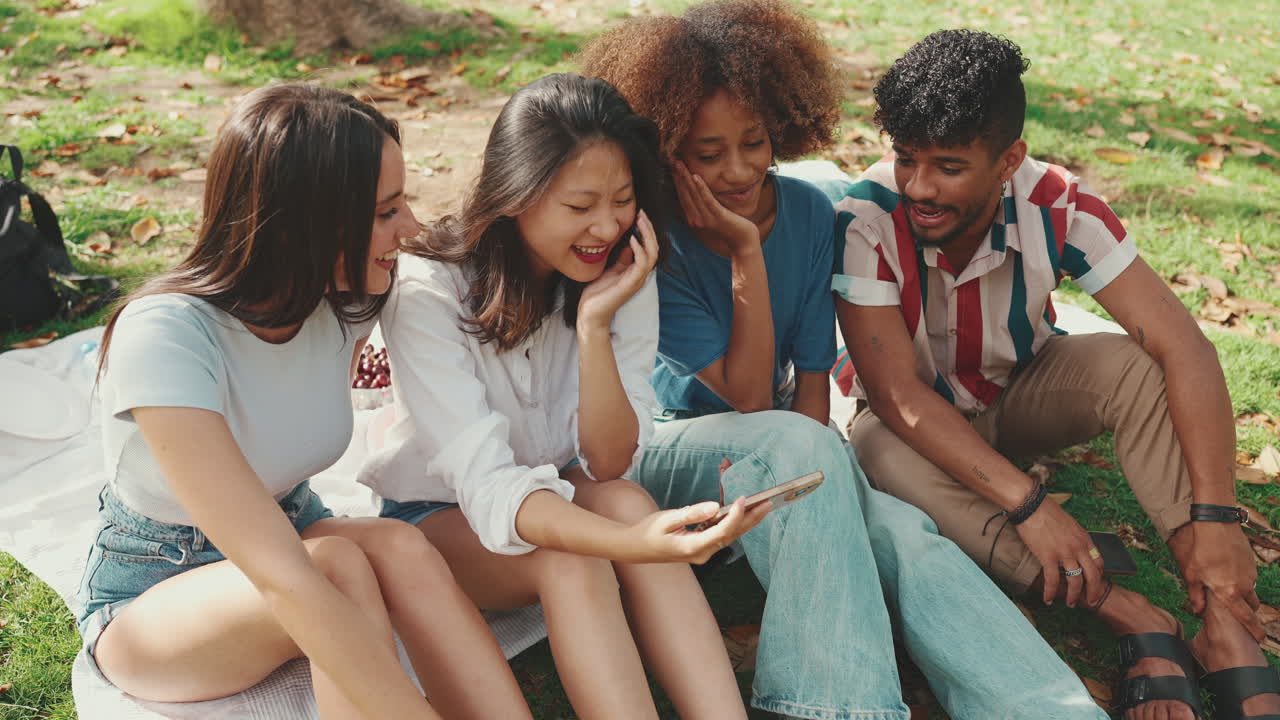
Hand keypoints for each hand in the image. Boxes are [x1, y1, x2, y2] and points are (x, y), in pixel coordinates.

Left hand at [577, 209, 658, 332]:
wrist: (590, 314)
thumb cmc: (598, 294)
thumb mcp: (610, 270)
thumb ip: (621, 259)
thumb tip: (628, 245)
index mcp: (635, 271)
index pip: (648, 247)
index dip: (646, 231)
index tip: (639, 215)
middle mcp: (639, 275)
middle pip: (654, 248)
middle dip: (649, 229)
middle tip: (642, 213)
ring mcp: (637, 280)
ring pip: (652, 254)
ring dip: (648, 236)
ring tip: (641, 221)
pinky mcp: (631, 285)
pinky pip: (642, 265)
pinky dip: (640, 250)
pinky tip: (633, 239)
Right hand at [622, 497, 770, 564]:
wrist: (636, 548)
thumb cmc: (648, 532)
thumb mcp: (667, 520)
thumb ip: (692, 514)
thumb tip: (715, 507)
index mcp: (692, 548)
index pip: (721, 532)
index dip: (735, 516)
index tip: (743, 499)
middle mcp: (702, 553)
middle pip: (732, 535)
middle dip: (751, 518)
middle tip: (769, 503)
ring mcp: (703, 552)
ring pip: (730, 534)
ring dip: (745, 519)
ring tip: (761, 503)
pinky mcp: (702, 547)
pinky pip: (722, 533)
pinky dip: (731, 520)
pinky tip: (739, 507)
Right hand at [673, 161, 759, 255]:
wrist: (743, 243)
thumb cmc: (729, 227)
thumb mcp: (713, 215)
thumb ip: (703, 205)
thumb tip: (698, 190)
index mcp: (693, 218)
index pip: (681, 196)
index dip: (676, 180)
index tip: (671, 165)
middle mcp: (696, 219)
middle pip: (684, 193)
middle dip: (678, 175)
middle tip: (671, 159)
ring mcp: (706, 219)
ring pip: (693, 194)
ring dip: (685, 178)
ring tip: (680, 164)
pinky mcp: (718, 216)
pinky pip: (707, 200)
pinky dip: (701, 188)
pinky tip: (695, 176)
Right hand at [1013, 497, 1104, 606]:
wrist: (1031, 505)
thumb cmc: (1046, 511)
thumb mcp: (1069, 524)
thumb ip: (1074, 538)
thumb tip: (1072, 548)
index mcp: (1084, 538)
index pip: (1099, 562)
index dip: (1098, 576)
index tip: (1094, 583)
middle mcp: (1078, 547)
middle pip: (1093, 576)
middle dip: (1093, 592)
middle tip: (1089, 601)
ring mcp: (1064, 553)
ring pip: (1075, 581)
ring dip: (1073, 596)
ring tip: (1069, 603)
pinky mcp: (1048, 557)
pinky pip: (1052, 580)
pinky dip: (1050, 592)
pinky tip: (1047, 599)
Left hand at [1182, 521, 1262, 640]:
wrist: (1216, 525)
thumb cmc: (1201, 550)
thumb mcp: (1192, 574)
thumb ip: (1196, 595)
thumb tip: (1198, 611)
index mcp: (1229, 593)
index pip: (1245, 617)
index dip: (1254, 629)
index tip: (1261, 639)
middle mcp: (1244, 586)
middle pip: (1251, 606)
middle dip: (1248, 612)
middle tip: (1241, 614)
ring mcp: (1250, 574)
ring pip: (1251, 591)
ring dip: (1244, 595)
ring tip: (1230, 590)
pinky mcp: (1252, 563)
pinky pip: (1250, 578)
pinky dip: (1243, 580)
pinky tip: (1230, 572)